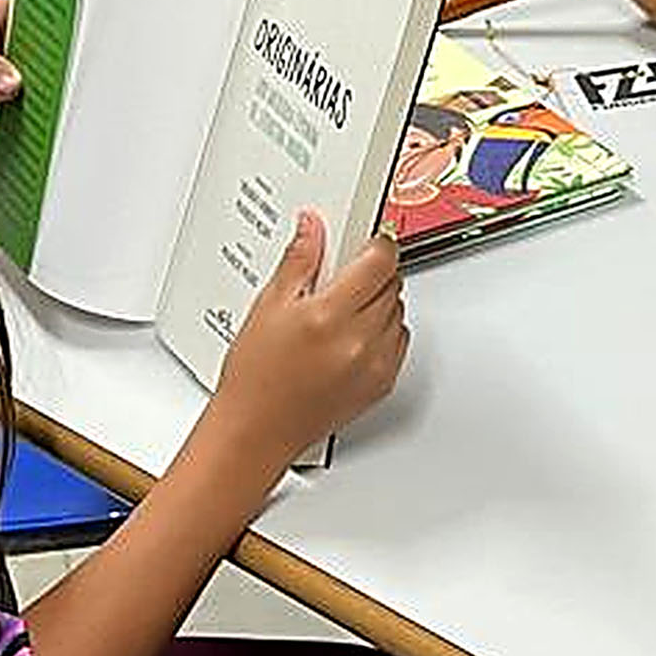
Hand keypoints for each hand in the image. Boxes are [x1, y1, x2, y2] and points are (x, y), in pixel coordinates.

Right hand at [210, 212, 409, 464]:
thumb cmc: (256, 376)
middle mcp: (359, 340)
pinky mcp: (383, 383)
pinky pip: (400, 341)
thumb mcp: (268, 307)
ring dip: (380, 302)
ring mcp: (375, 363)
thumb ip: (298, 261)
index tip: (369, 239)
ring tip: (341, 312)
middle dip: (374, 273)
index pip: (379, 261)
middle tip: (343, 278)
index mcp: (329, 316)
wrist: (259, 429)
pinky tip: (352, 336)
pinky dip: (384, 331)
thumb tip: (313, 226)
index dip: (377, 243)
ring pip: (399, 311)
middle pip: (392, 284)